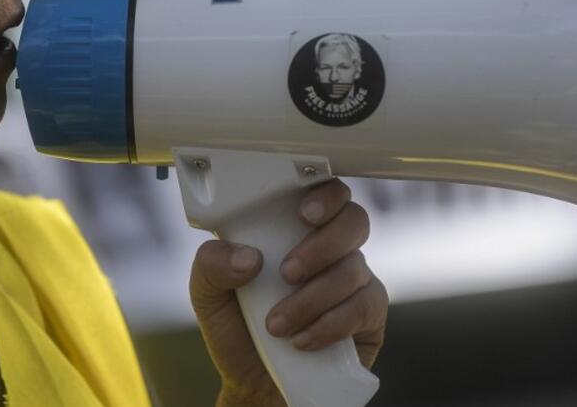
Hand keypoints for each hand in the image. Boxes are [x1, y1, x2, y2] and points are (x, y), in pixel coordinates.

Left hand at [189, 179, 387, 405]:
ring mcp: (353, 279)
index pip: (324, 191)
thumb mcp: (207, 293)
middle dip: (322, 245)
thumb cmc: (236, 327)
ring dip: (312, 297)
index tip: (304, 213)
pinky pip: (365, 306)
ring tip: (276, 325)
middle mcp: (330, 247)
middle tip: (287, 272)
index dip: (325, 194)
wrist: (255, 384)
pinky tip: (302, 340)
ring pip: (354, 268)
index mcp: (292, 228)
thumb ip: (212, 264)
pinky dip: (331, 323)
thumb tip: (250, 257)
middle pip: (354, 220)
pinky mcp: (368, 314)